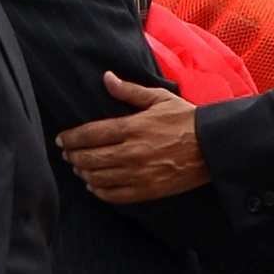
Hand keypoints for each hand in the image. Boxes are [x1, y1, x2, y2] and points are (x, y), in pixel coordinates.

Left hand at [56, 73, 208, 203]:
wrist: (212, 146)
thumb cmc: (185, 119)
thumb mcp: (159, 98)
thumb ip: (129, 91)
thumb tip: (106, 78)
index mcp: (133, 127)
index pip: (90, 134)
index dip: (71, 138)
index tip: (61, 139)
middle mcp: (132, 152)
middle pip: (89, 158)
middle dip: (73, 156)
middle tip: (66, 154)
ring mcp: (139, 174)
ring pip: (98, 177)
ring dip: (83, 172)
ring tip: (78, 167)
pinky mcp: (147, 190)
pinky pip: (114, 195)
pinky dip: (99, 191)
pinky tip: (93, 185)